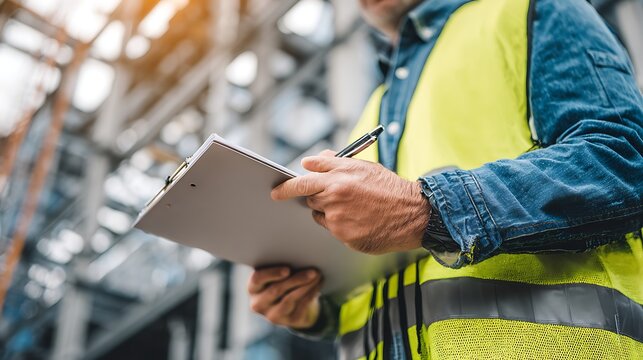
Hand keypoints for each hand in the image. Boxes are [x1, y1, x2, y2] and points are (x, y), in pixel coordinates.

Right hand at [248, 266, 321, 328]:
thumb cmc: (282, 280)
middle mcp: (259, 304)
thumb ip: (281, 268)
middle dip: (296, 279)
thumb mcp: (277, 274)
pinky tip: (318, 283)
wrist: (293, 304)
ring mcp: (273, 315)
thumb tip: (299, 258)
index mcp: (253, 288)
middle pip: (276, 290)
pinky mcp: (290, 321)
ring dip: (306, 286)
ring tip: (317, 275)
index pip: (257, 279)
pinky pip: (301, 305)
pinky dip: (312, 292)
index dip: (271, 274)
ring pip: (290, 299)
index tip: (287, 270)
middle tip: (312, 271)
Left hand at [271, 150, 429, 253]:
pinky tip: (360, 221)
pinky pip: (334, 231)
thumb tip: (308, 162)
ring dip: (331, 212)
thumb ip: (332, 163)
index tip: (275, 192)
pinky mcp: (346, 238)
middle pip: (311, 201)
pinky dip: (342, 226)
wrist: (412, 213)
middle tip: (342, 196)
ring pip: (321, 216)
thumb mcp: (362, 166)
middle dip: (320, 198)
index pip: (301, 184)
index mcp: (337, 180)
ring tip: (356, 208)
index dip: (285, 189)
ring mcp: (340, 222)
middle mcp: (335, 200)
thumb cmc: (388, 188)